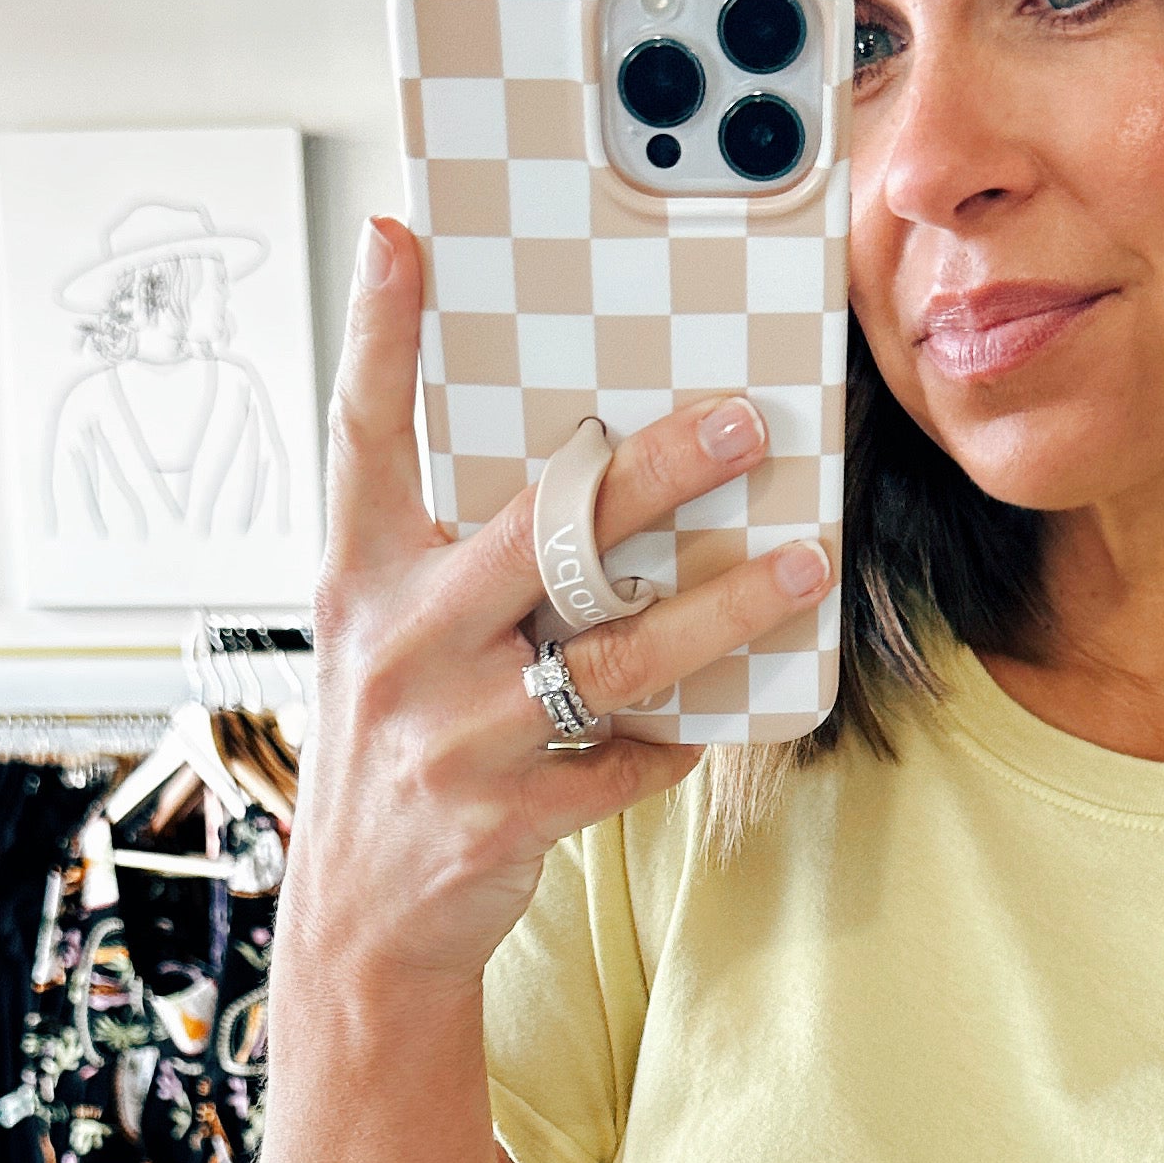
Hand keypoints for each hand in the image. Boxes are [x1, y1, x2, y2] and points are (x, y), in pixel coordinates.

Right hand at [295, 214, 830, 999]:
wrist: (364, 924)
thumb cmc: (399, 751)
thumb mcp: (390, 638)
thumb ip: (458, 558)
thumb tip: (582, 469)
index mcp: (360, 580)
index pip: (361, 436)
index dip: (376, 334)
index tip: (399, 238)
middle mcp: (399, 644)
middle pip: (540, 533)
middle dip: (653, 472)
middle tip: (743, 422)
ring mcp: (451, 735)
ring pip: (614, 655)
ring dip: (723, 608)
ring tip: (803, 563)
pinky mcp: (503, 816)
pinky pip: (625, 761)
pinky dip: (679, 737)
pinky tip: (726, 710)